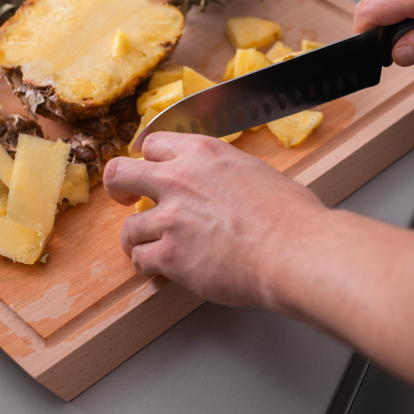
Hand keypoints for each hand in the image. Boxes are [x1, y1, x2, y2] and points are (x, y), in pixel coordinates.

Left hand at [103, 132, 327, 306]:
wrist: (295, 250)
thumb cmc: (291, 216)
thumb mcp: (256, 172)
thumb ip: (225, 174)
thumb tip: (223, 186)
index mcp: (203, 153)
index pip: (153, 144)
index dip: (149, 160)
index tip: (151, 172)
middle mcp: (180, 179)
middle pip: (120, 172)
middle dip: (118, 187)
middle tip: (126, 199)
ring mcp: (171, 217)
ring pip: (128, 228)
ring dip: (138, 240)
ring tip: (151, 248)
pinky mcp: (169, 255)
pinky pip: (141, 260)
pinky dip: (149, 267)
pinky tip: (162, 270)